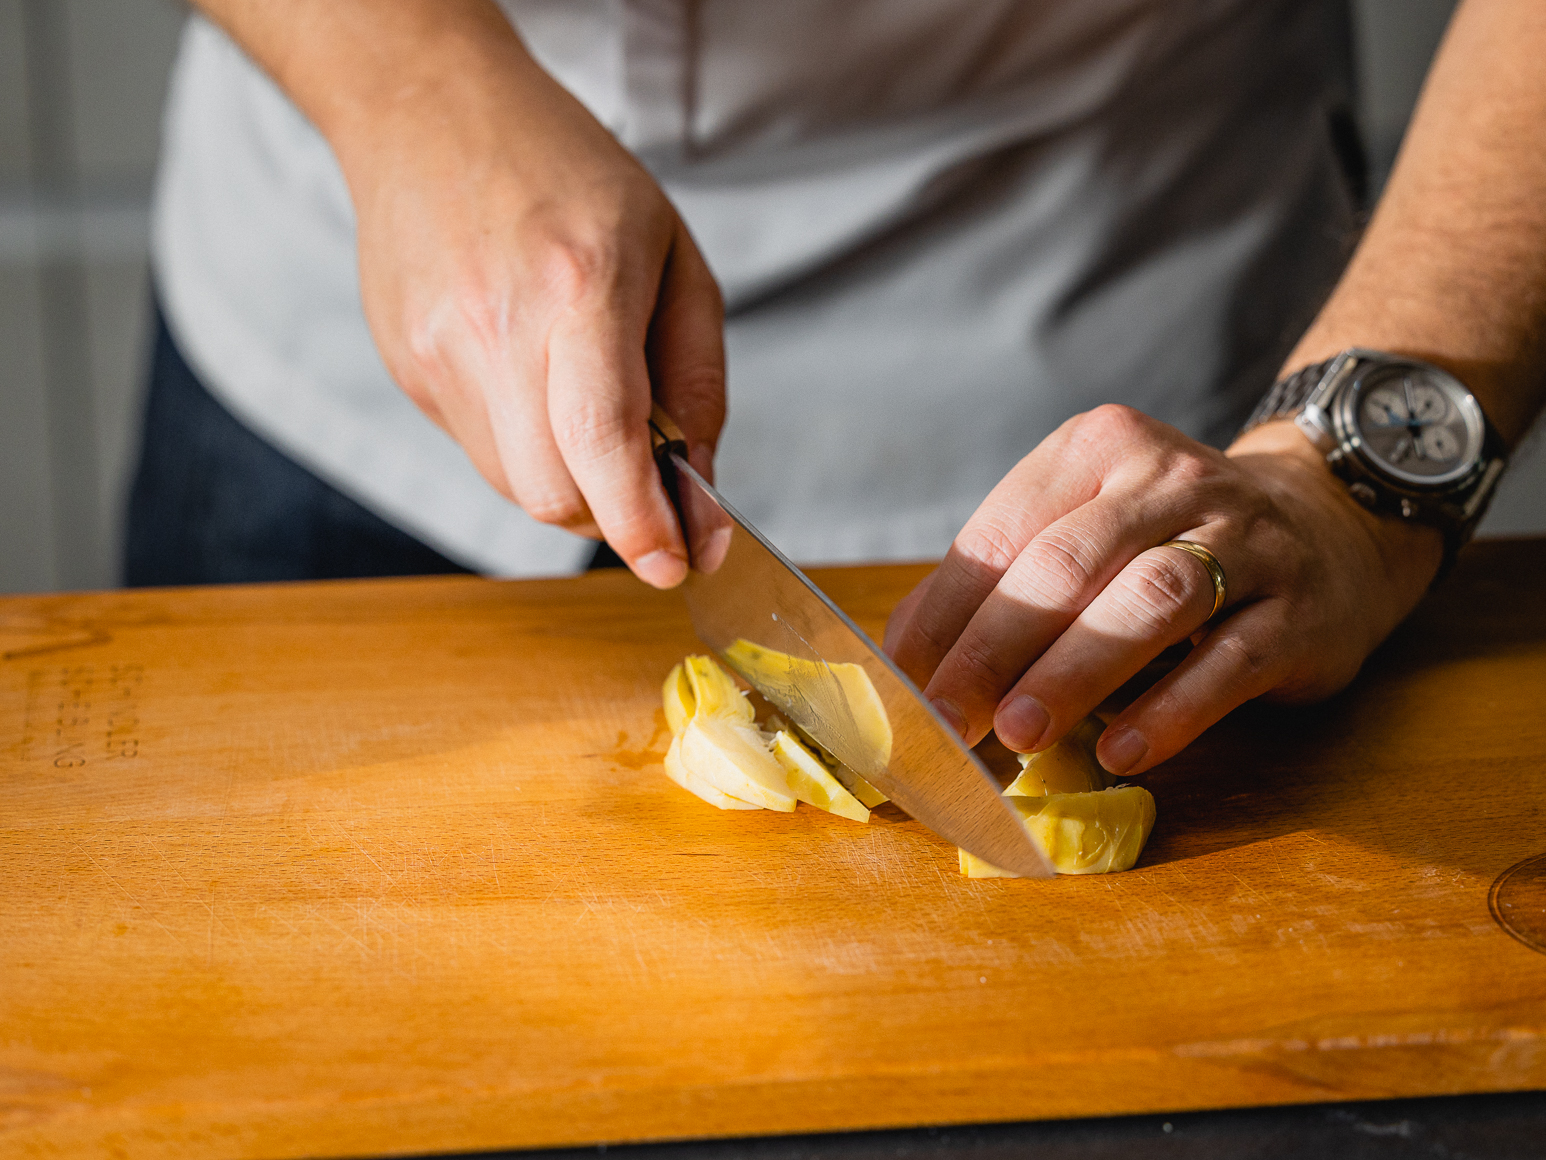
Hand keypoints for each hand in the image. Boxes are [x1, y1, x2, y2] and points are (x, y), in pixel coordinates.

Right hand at [335, 17, 723, 587]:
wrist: (431, 111)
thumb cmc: (567, 171)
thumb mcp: (673, 255)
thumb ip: (696, 378)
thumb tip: (699, 488)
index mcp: (579, 285)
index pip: (604, 443)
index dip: (641, 523)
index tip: (674, 562)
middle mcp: (498, 327)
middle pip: (554, 492)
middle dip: (612, 510)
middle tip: (644, 483)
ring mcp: (439, 352)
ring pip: (514, 485)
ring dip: (568, 480)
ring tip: (582, 403)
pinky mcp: (407, 368)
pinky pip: (478, 449)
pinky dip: (523, 445)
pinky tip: (530, 378)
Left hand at [883, 405, 1442, 776]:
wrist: (1328, 525)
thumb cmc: (1167, 542)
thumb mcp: (1084, 532)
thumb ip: (1002, 583)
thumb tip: (908, 663)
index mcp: (1100, 448)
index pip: (1005, 532)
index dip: (946, 612)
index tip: (903, 683)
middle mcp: (1173, 479)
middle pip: (1068, 565)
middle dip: (996, 648)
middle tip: (948, 719)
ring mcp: (1246, 539)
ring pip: (1148, 601)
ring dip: (1073, 673)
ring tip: (1018, 734)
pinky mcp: (1299, 609)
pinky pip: (1229, 661)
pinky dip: (1169, 710)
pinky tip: (1120, 750)